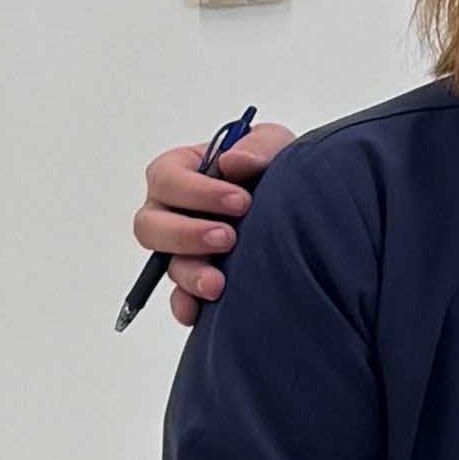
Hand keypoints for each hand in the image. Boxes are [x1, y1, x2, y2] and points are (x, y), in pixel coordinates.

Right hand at [135, 119, 296, 327]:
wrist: (306, 212)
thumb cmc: (277, 171)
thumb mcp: (276, 146)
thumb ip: (257, 146)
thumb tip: (232, 161)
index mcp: (183, 173)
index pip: (167, 179)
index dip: (197, 191)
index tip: (241, 200)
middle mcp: (173, 212)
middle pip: (152, 225)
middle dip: (186, 233)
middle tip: (228, 238)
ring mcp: (183, 249)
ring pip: (167, 264)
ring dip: (189, 273)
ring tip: (219, 283)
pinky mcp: (199, 279)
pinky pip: (181, 298)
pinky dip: (186, 306)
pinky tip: (198, 313)